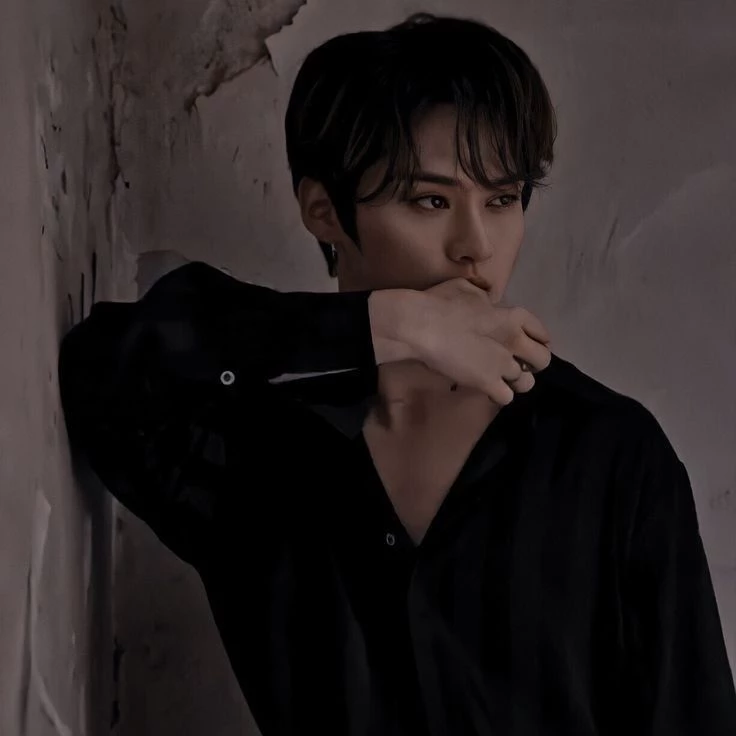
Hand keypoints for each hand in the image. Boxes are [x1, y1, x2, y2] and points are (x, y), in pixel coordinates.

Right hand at [402, 277, 551, 405]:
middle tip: (515, 362)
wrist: (422, 326)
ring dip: (516, 381)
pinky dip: (498, 395)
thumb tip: (487, 299)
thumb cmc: (440, 303)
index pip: (541, 332)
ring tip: (501, 378)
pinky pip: (506, 397)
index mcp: (513, 315)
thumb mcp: (466, 287)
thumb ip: (483, 295)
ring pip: (527, 383)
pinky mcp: (488, 383)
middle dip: (532, 363)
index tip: (527, 344)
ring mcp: (503, 365)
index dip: (537, 340)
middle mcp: (516, 341)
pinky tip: (487, 388)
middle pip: (542, 360)